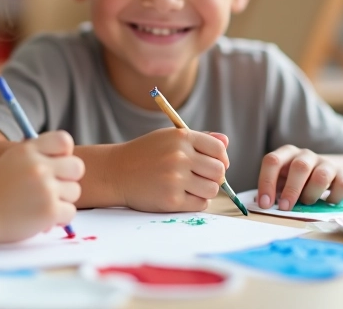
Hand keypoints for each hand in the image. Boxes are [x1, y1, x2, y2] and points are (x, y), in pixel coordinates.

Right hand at [0, 131, 83, 242]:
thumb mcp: (12, 160)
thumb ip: (37, 154)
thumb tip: (67, 158)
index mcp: (28, 150)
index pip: (64, 141)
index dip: (64, 154)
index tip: (54, 165)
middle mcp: (38, 166)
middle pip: (76, 167)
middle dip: (68, 178)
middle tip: (52, 187)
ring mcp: (45, 189)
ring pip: (74, 191)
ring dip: (61, 200)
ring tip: (40, 204)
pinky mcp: (49, 211)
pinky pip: (70, 211)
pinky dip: (58, 217)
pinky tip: (41, 217)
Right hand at [113, 128, 228, 212]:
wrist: (116, 172)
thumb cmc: (144, 154)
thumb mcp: (168, 138)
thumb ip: (198, 139)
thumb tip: (226, 142)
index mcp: (181, 137)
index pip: (219, 149)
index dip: (221, 158)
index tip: (214, 164)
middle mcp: (180, 156)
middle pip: (219, 172)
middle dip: (214, 177)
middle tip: (201, 178)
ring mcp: (175, 179)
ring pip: (212, 190)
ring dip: (205, 191)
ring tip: (190, 187)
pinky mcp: (171, 199)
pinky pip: (200, 204)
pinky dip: (196, 202)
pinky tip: (182, 195)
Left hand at [256, 145, 342, 210]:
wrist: (328, 173)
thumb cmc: (297, 181)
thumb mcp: (282, 182)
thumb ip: (273, 191)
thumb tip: (262, 204)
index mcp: (287, 154)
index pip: (273, 161)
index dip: (267, 182)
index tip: (265, 204)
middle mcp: (306, 155)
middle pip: (300, 167)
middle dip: (291, 190)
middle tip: (285, 208)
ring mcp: (326, 163)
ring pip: (322, 176)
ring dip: (312, 194)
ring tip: (307, 203)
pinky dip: (334, 198)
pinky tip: (328, 202)